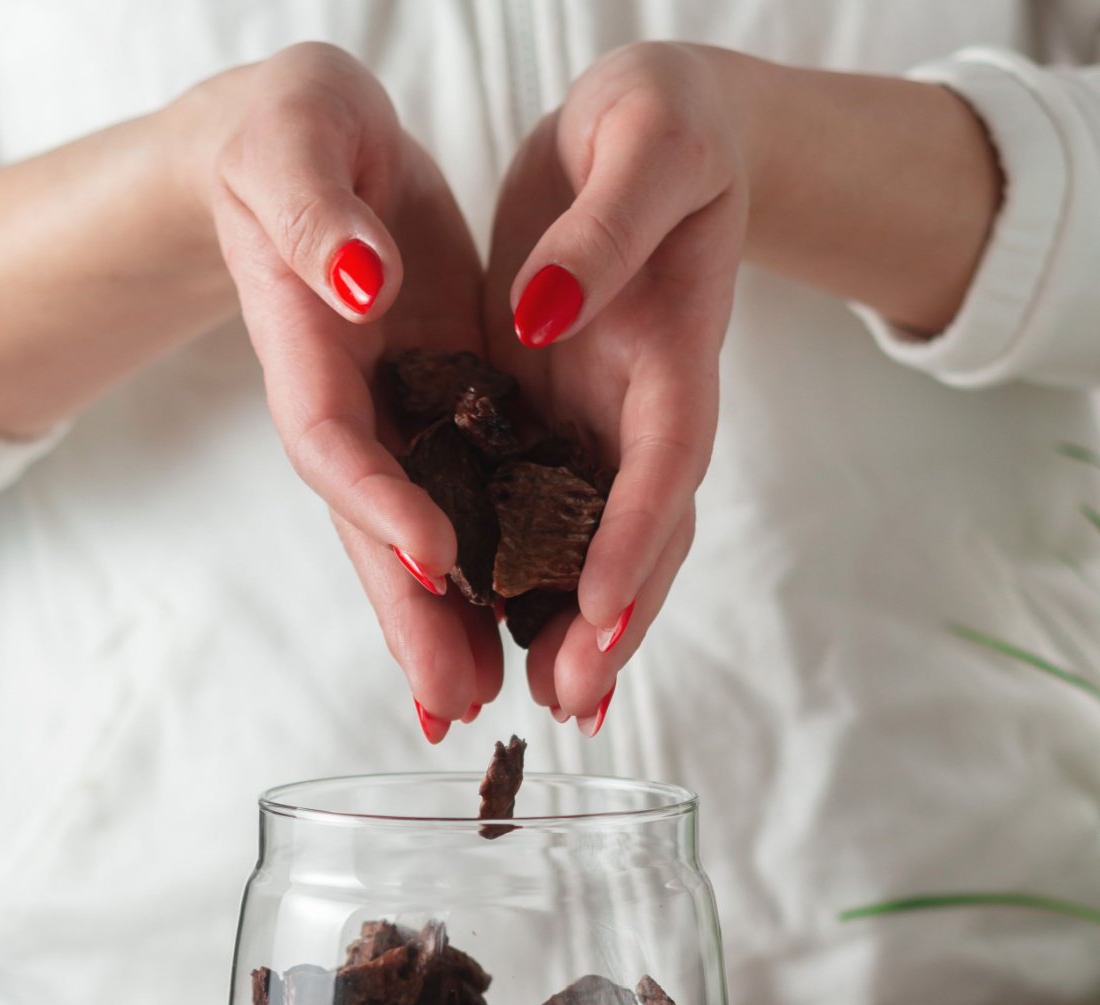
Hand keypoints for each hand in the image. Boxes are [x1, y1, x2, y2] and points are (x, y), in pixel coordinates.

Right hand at [196, 45, 501, 736]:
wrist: (313, 152)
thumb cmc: (292, 132)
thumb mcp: (296, 137)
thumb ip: (313, 212)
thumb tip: (354, 281)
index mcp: (304, 344)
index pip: (332, 439)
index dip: (377, 500)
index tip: (432, 552)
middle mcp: (345, 406)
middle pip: (371, 526)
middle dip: (409, 617)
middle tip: (450, 702)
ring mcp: (390, 422)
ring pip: (415, 538)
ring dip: (443, 625)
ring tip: (480, 702)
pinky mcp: (433, 417)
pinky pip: (459, 506)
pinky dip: (479, 573)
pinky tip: (509, 633)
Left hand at [484, 44, 749, 732]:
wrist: (646, 132)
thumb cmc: (659, 120)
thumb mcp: (641, 140)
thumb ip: (604, 231)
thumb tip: (548, 316)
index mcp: (672, 346)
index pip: (661, 457)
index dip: (634, 535)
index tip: (599, 605)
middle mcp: (644, 407)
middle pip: (640, 531)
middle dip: (612, 620)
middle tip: (574, 701)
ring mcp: (604, 423)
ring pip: (598, 544)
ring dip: (580, 627)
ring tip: (551, 702)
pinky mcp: (561, 421)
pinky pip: (551, 517)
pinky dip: (540, 584)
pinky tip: (514, 639)